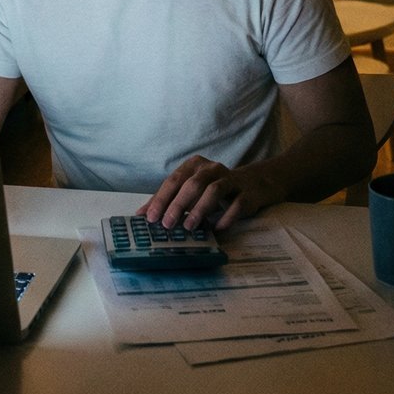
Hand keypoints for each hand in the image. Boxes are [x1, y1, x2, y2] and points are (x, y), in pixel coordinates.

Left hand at [139, 156, 285, 232]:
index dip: (162, 199)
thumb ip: (168, 200)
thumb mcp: (190, 191)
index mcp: (194, 165)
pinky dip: (226, 216)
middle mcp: (212, 168)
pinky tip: (217, 228)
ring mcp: (231, 179)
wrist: (253, 185)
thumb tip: (141, 215)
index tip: (151, 217)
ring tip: (189, 226)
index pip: (174, 180)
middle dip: (178, 204)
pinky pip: (237, 204)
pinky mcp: (247, 193)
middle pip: (193, 184)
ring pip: (214, 190)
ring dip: (200, 209)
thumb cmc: (213, 189)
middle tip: (168, 224)